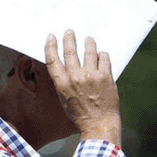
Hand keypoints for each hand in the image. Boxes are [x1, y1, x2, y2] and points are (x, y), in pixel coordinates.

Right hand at [45, 30, 120, 145]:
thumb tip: (66, 69)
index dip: (51, 46)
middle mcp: (75, 77)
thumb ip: (63, 83)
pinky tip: (102, 54)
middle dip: (69, 39)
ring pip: (89, 51)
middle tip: (70, 32)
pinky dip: (102, 55)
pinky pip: (104, 58)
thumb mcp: (64, 99)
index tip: (52, 37)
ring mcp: (91, 76)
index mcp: (62, 83)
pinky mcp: (105, 76)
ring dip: (88, 43)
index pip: (52, 59)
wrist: (99, 124)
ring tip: (89, 40)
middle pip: (70, 51)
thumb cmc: (81, 115)